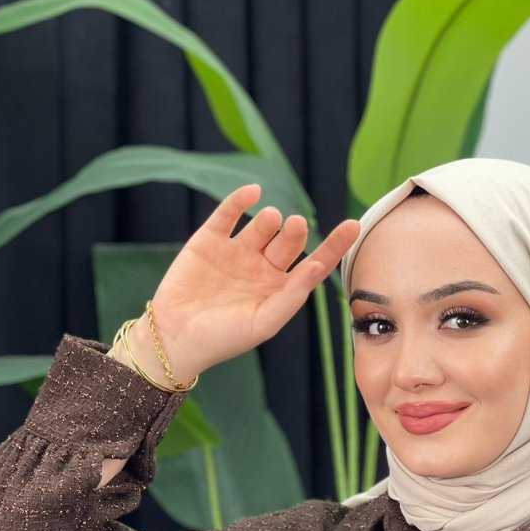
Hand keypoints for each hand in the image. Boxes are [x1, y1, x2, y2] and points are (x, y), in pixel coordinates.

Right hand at [141, 184, 360, 379]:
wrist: (176, 337)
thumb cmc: (224, 338)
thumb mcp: (264, 323)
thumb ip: (292, 296)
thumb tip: (316, 266)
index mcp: (281, 290)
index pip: (315, 263)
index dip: (334, 245)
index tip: (353, 225)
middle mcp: (262, 268)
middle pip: (289, 242)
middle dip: (295, 232)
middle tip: (295, 226)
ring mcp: (236, 252)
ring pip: (262, 225)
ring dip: (271, 219)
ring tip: (273, 220)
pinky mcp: (209, 241)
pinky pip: (228, 214)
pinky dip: (240, 200)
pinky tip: (252, 192)